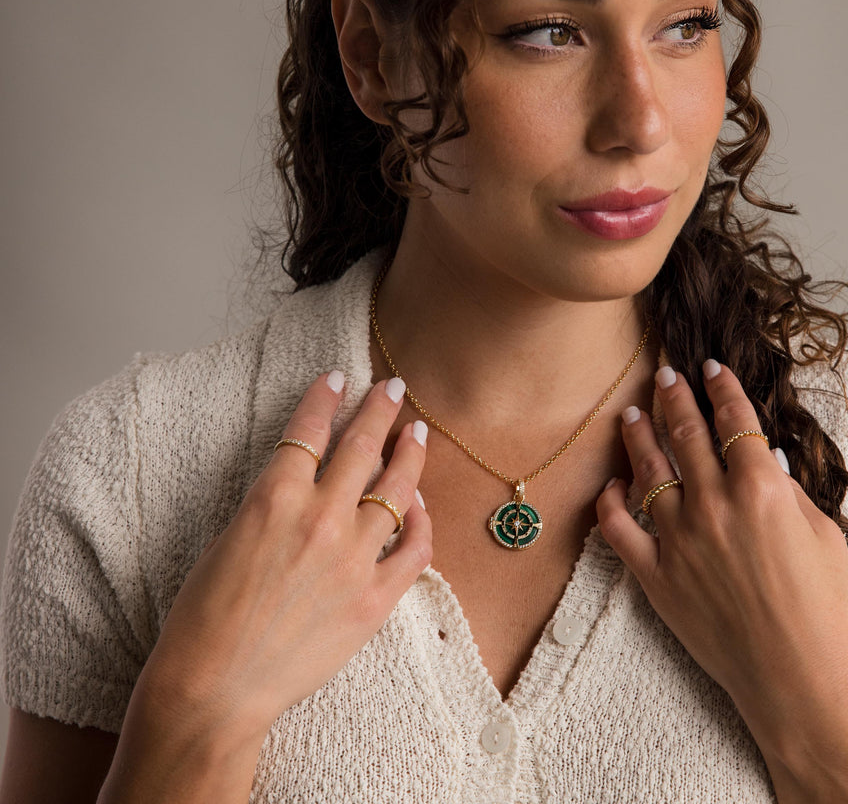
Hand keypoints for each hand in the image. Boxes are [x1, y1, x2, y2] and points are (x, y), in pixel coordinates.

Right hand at [116, 372, 430, 785]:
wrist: (214, 691)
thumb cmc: (204, 619)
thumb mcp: (229, 538)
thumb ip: (275, 503)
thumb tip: (307, 481)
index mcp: (274, 499)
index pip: (308, 430)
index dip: (325, 397)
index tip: (337, 377)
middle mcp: (320, 519)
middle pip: (361, 446)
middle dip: (379, 409)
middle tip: (393, 386)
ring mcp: (353, 558)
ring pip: (396, 488)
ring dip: (410, 453)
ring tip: (417, 432)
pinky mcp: (374, 598)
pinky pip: (415, 548)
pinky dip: (421, 521)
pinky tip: (419, 504)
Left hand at [596, 360, 847, 791]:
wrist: (801, 682)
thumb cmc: (825, 611)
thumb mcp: (822, 535)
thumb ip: (787, 491)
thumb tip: (762, 459)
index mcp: (761, 490)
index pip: (734, 421)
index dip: (722, 388)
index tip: (710, 368)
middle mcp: (714, 505)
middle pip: (686, 433)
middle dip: (674, 395)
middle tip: (664, 373)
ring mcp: (679, 539)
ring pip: (647, 470)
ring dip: (639, 434)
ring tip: (633, 412)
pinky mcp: (655, 576)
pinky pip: (619, 528)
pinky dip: (611, 501)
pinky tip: (613, 483)